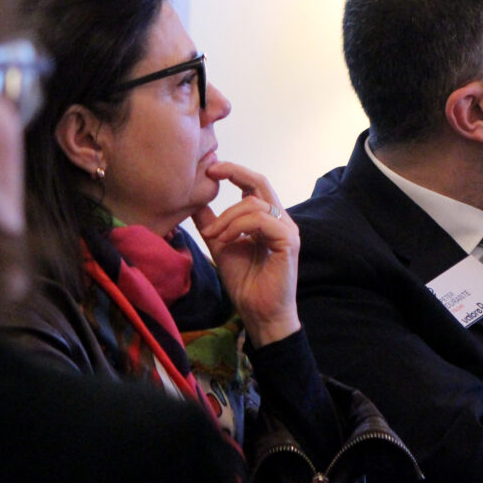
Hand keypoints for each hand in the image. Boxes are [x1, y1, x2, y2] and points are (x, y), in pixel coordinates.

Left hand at [191, 161, 300, 347]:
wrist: (260, 314)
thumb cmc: (246, 283)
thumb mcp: (221, 247)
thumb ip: (212, 224)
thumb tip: (194, 203)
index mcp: (267, 219)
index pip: (253, 185)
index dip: (234, 172)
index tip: (210, 168)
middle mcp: (281, 220)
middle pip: (260, 182)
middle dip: (234, 173)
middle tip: (210, 172)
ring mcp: (287, 230)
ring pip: (255, 203)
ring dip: (227, 216)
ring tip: (213, 235)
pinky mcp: (288, 242)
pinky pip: (262, 220)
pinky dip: (239, 227)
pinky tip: (225, 240)